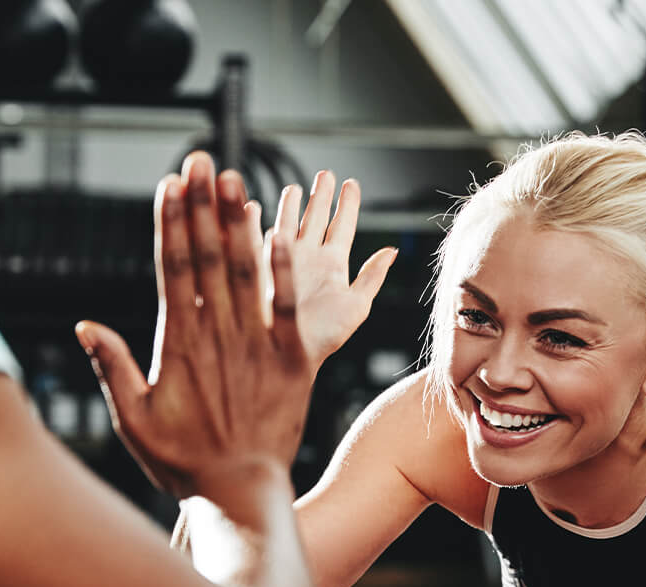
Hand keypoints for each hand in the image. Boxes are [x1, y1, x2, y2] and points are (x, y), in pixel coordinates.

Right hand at [77, 151, 308, 499]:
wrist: (240, 495)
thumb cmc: (182, 463)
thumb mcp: (134, 420)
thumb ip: (111, 369)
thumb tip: (85, 326)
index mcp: (177, 345)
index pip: (172, 270)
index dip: (170, 224)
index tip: (168, 185)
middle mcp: (217, 337)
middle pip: (206, 258)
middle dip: (202, 206)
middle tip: (200, 159)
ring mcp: (256, 346)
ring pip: (245, 272)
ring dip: (239, 223)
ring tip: (233, 179)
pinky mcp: (293, 361)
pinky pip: (288, 308)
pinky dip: (284, 272)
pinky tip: (280, 233)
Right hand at [269, 171, 394, 375]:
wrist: (287, 353)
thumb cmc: (323, 337)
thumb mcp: (356, 306)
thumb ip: (372, 276)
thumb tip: (392, 250)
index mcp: (332, 265)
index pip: (342, 226)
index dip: (348, 204)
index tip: (352, 183)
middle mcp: (307, 258)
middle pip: (315, 217)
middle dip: (321, 194)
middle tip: (326, 173)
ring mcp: (282, 259)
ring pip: (287, 221)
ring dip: (291, 203)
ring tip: (295, 186)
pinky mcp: (259, 264)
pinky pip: (256, 236)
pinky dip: (254, 221)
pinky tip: (253, 206)